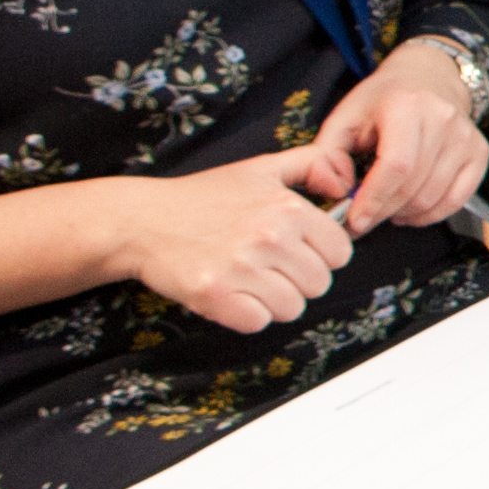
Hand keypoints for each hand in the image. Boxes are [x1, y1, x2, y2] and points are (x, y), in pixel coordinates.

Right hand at [118, 151, 363, 333]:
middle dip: (296, 280)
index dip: (320, 255)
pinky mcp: (214, 294)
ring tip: (246, 279)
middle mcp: (270, 237)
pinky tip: (231, 294)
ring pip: (291, 307)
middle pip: (319, 284)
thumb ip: (314, 165)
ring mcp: (241, 267)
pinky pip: (258, 322)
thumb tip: (346, 183)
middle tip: (266, 266)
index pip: (340, 253)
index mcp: (289, 209)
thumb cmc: (204, 197)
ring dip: (272, 300)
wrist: (142, 220)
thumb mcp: (263, 168)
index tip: (296, 251)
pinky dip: (246, 315)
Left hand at [302, 42, 488, 237]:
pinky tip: (410, 210)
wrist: (425, 77)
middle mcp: (442, 119)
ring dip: (404, 214)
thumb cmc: (380, 103)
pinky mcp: (479, 152)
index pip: (396, 165)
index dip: (375, 199)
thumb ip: (325, 157)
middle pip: (414, 185)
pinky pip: (457, 199)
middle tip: (364, 219)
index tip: (356, 220)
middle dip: (384, 211)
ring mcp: (465, 136)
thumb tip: (335, 192)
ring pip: (434, 197)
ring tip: (385, 209)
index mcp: (405, 106)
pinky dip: (430, 214)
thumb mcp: (342, 120)